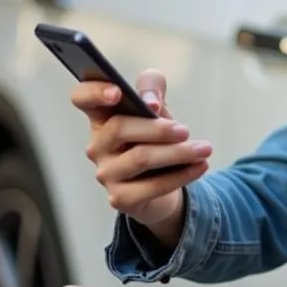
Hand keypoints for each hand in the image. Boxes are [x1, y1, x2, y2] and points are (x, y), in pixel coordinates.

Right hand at [72, 69, 210, 246]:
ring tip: (204, 149)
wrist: (164, 182)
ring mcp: (106, 173)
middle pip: (119, 128)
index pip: (82, 97)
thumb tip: (150, 102)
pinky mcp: (120, 199)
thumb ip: (152, 88)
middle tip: (185, 130)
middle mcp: (97, 145)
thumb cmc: (155, 138)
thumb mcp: (156, 106)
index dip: (94, 92)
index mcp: (102, 117)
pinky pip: (153, 185)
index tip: (118, 92)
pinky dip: (182, 175)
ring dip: (178, 153)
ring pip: (140, 158)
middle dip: (157, 128)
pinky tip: (200, 166)